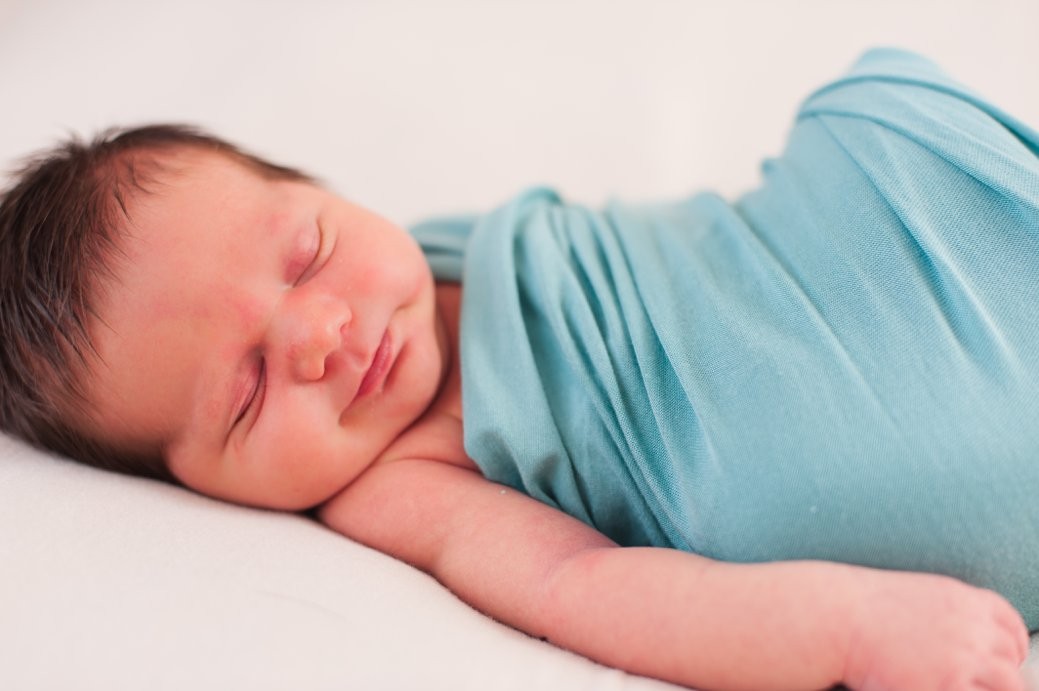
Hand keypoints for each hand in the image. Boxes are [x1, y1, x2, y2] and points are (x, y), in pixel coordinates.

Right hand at [843, 570, 1029, 690]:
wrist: (838, 617)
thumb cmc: (865, 605)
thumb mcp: (919, 594)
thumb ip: (952, 612)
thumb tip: (969, 635)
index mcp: (966, 600)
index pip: (1011, 625)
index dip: (1012, 645)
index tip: (1007, 657)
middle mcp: (972, 628)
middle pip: (1010, 658)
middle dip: (1004, 672)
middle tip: (990, 682)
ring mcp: (963, 660)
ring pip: (1008, 685)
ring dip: (992, 690)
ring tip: (964, 687)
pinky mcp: (947, 687)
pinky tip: (945, 690)